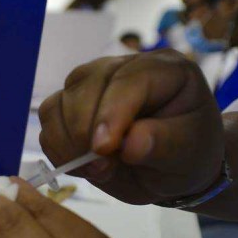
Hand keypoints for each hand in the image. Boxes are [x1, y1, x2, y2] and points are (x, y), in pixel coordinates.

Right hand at [39, 49, 224, 204]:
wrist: (169, 169)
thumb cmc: (186, 156)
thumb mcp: (189, 155)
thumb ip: (163, 146)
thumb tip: (129, 145)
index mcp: (165, 70)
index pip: (129, 79)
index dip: (112, 113)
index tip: (104, 149)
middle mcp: (123, 68)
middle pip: (85, 86)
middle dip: (85, 132)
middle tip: (103, 168)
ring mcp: (92, 85)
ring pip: (58, 104)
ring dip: (67, 144)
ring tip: (96, 169)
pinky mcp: (69, 106)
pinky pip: (48, 123)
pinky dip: (57, 149)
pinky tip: (82, 165)